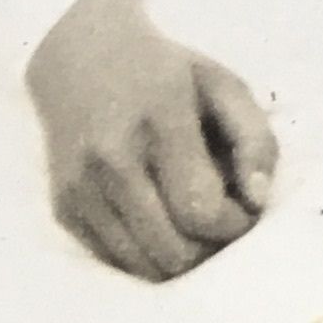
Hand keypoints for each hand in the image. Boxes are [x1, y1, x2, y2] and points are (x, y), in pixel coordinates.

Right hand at [22, 0, 277, 280]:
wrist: (80, 56)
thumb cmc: (167, 73)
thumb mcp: (224, 86)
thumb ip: (256, 140)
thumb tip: (258, 202)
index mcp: (159, 122)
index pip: (200, 211)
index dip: (235, 224)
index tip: (244, 206)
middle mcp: (111, 160)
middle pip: (174, 252)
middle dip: (211, 247)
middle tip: (221, 216)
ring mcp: (81, 189)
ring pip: (145, 267)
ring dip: (182, 256)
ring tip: (192, 219)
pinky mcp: (63, 209)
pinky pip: (118, 261)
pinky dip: (148, 253)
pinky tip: (159, 218)